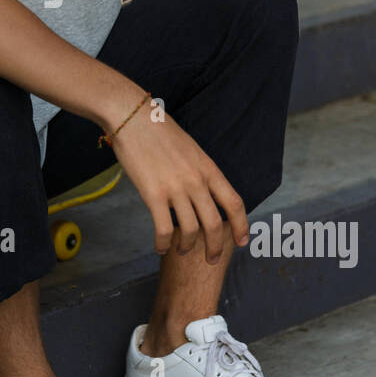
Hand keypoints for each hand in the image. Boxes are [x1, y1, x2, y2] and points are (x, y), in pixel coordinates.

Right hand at [109, 101, 248, 263]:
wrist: (133, 118)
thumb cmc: (159, 131)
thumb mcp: (190, 149)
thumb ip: (199, 172)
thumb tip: (203, 193)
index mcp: (208, 168)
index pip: (234, 203)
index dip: (241, 226)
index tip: (242, 241)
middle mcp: (196, 181)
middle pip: (214, 224)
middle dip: (216, 247)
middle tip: (211, 258)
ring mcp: (175, 189)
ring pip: (190, 230)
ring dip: (187, 246)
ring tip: (181, 250)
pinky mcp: (153, 194)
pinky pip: (163, 229)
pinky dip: (163, 244)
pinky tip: (160, 247)